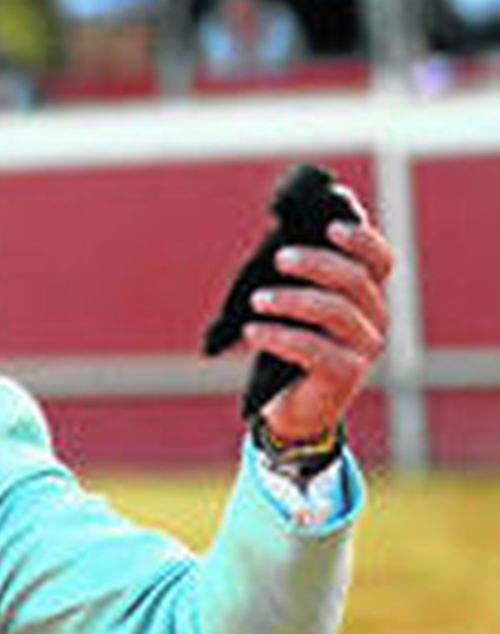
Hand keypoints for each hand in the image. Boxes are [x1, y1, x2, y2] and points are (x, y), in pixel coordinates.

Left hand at [244, 210, 393, 443]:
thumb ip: (296, 279)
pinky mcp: (346, 375)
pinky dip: (280, 337)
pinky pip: (315, 349)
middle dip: (316, 263)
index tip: (330, 225)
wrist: (295, 408)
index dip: (362, 239)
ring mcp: (364, 348)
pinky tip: (253, 332)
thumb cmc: (292, 348)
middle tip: (279, 257)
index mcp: (367, 295)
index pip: (380, 260)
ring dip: (292, 300)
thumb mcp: (296, 309)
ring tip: (257, 299)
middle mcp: (375, 319)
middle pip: (355, 280)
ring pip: (336, 311)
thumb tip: (276, 241)